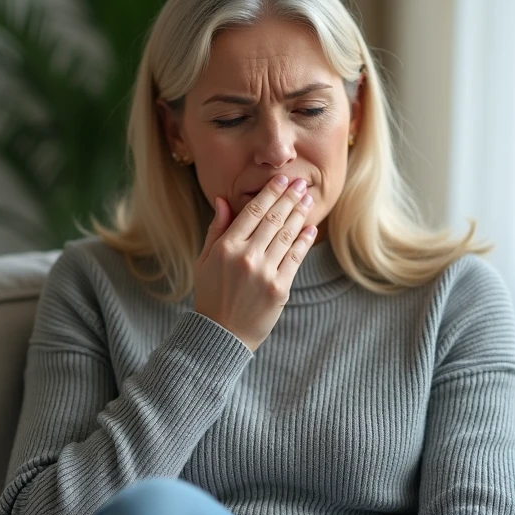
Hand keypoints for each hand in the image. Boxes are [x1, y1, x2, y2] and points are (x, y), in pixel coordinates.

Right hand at [194, 175, 316, 351]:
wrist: (222, 334)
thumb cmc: (211, 295)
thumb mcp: (204, 260)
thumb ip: (216, 229)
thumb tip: (224, 200)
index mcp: (225, 248)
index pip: (252, 211)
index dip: (269, 193)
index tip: (281, 180)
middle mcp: (246, 257)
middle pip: (273, 219)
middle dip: (289, 197)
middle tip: (301, 182)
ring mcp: (264, 273)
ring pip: (286, 235)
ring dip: (299, 214)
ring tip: (307, 199)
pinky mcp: (279, 288)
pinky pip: (295, 258)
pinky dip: (304, 241)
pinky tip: (310, 228)